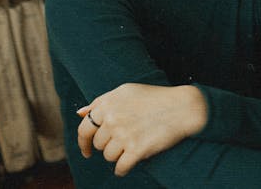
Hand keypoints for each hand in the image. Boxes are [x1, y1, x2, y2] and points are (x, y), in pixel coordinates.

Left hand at [77, 83, 207, 175]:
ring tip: (132, 144)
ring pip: (108, 156)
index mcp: (108, 103)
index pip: (84, 128)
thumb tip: (79, 113)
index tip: (87, 149)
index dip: (83, 141)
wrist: (180, 107)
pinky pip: (120, 168)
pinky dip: (123, 168)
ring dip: (118, 155)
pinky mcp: (136, 149)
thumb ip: (100, 102)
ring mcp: (124, 134)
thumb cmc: (153, 97)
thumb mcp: (125, 92)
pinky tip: (131, 161)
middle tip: (123, 140)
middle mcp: (113, 118)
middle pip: (97, 144)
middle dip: (108, 145)